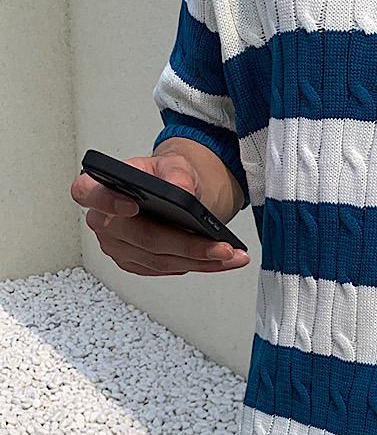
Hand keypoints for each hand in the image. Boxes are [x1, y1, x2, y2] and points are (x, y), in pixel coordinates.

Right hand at [70, 154, 249, 276]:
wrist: (175, 191)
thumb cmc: (164, 175)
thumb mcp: (173, 165)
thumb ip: (175, 174)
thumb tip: (181, 190)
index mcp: (100, 187)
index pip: (87, 194)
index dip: (106, 201)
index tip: (131, 206)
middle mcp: (103, 221)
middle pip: (142, 237)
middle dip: (187, 245)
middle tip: (221, 247)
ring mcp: (117, 246)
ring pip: (158, 260)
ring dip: (199, 262)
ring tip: (231, 256)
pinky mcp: (135, 263)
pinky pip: (166, 270)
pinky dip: (197, 267)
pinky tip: (219, 262)